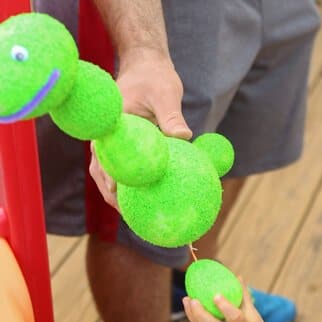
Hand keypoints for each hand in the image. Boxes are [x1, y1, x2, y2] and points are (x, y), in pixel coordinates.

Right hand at [89, 48, 191, 208]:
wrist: (145, 68)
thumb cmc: (155, 78)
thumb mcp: (166, 94)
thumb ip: (172, 116)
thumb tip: (185, 136)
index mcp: (112, 124)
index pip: (106, 155)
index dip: (111, 176)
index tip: (120, 192)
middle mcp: (106, 137)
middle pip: (101, 172)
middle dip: (113, 196)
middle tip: (130, 216)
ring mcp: (110, 146)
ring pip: (106, 177)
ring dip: (117, 198)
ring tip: (135, 220)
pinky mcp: (120, 151)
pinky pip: (120, 174)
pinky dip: (128, 190)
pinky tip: (145, 206)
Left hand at [183, 281, 273, 321]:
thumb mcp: (253, 313)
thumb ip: (244, 296)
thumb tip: (237, 276)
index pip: (234, 318)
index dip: (225, 307)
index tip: (216, 295)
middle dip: (200, 314)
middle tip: (193, 299)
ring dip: (193, 315)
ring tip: (187, 299)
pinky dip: (195, 318)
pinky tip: (189, 305)